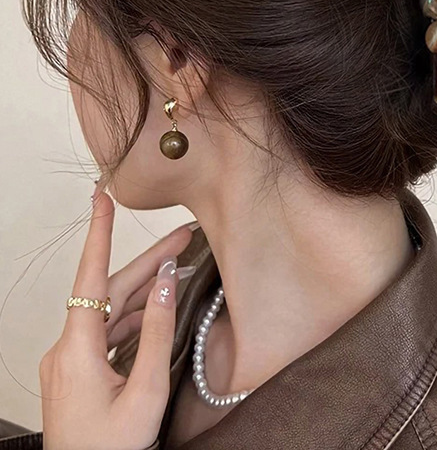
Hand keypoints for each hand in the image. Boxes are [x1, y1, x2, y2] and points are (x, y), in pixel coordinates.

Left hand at [39, 189, 194, 449]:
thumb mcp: (145, 391)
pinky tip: (157, 309)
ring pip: (109, 310)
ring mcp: (69, 360)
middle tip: (184, 237)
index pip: (89, 276)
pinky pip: (106, 331)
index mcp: (78, 349)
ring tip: (181, 267)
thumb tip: (167, 282)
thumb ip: (158, 331)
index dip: (98, 233)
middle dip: (149, 262)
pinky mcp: (76, 371)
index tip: (102, 198)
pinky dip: (133, 317)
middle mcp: (67, 348)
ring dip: (145, 289)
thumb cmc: (112, 448)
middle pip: (110, 291)